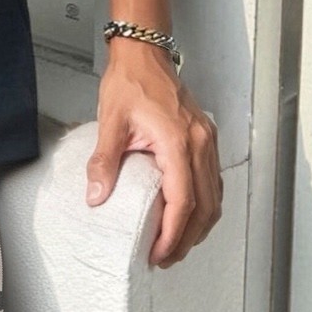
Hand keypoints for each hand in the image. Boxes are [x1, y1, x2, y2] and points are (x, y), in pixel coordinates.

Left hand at [83, 38, 220, 265]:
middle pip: (205, 207)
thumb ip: (105, 162)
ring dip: (199, 226)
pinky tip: (190, 215)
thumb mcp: (111, 122)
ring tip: (176, 244)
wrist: (145, 54)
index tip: (158, 253)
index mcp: (179, 143)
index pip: (183, 202)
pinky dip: (206, 205)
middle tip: (166, 258)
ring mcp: (208, 141)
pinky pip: (214, 181)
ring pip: (215, 197)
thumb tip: (96, 195)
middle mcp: (201, 144)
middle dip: (187, 239)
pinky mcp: (207, 138)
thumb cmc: (131, 81)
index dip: (172, 234)